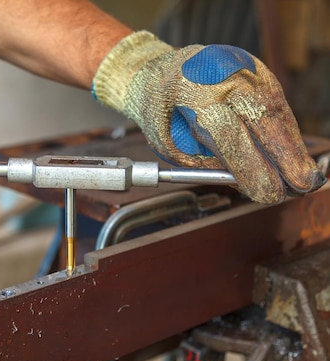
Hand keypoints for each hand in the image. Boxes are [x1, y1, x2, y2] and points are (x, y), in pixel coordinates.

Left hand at [92, 31, 324, 203]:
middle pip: (263, 115)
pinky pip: (277, 103)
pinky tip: (293, 153)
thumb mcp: (171, 144)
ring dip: (292, 145)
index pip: (228, 134)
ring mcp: (242, 67)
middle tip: (303, 185)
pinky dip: (286, 130)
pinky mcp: (257, 70)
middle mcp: (221, 74)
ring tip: (303, 176)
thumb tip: (249, 183)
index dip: (252, 167)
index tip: (268, 193)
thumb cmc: (161, 113)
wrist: (157, 72)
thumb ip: (207, 162)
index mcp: (191, 94)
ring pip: (275, 109)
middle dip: (286, 154)